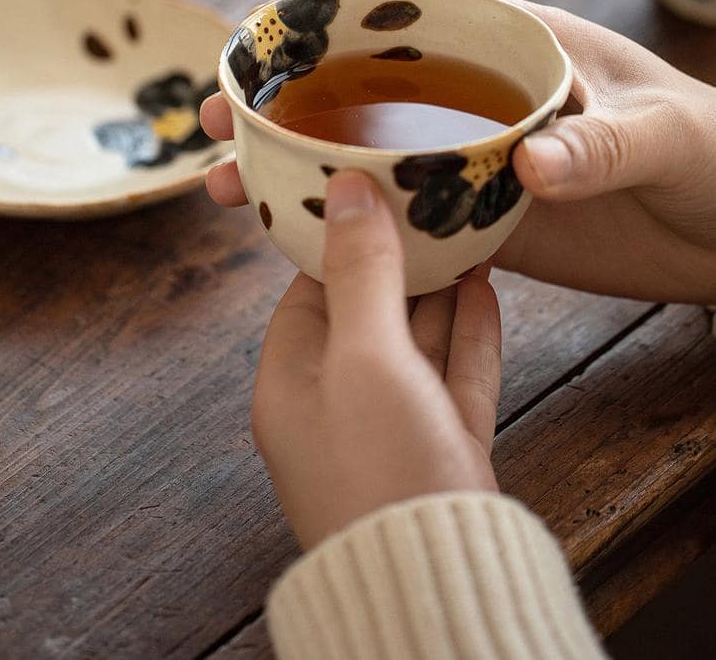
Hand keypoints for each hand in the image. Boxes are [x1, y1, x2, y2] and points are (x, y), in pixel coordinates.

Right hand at [202, 0, 715, 302]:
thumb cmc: (714, 158)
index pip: (401, 17)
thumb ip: (602, 144)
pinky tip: (294, 240)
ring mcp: (466, 162)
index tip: (253, 50)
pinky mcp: (473, 219)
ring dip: (296, 172)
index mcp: (509, 48)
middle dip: (283, 105)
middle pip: (358, 91)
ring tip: (228, 190)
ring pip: (363, 158)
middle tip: (213, 125)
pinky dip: (345, 227)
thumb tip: (531, 163)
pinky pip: (396, 219)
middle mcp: (473, 100)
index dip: (320, 28)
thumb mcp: (664, 137)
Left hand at [252, 171, 499, 550]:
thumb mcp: (365, 357)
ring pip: (415, 344)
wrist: (438, 586)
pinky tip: (484, 291)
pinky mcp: (440, 450)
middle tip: (428, 206)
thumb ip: (360, 273)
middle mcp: (335, 406)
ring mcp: (391, 430)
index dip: (338, 242)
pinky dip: (467, 336)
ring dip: (439, 293)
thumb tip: (344, 188)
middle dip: (398, 263)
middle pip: (366, 314)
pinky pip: (452, 379)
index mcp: (291, 383)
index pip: (308, 292)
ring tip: (461, 236)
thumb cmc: (379, 470)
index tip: (366, 195)